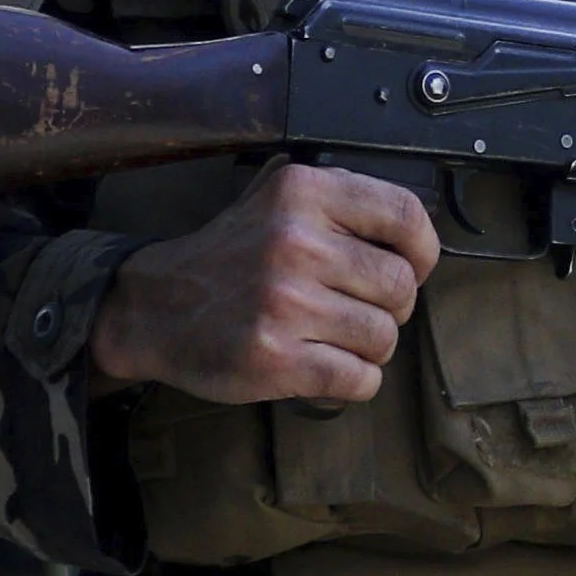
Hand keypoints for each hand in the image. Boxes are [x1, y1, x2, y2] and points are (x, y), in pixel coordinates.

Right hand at [88, 162, 437, 405]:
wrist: (151, 307)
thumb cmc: (228, 257)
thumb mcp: (274, 199)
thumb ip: (339, 200)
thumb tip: (414, 226)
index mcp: (303, 194)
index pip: (406, 215)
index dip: (424, 249)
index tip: (415, 267)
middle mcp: (295, 243)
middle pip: (401, 287)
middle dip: (393, 307)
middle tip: (361, 310)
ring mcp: (285, 303)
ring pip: (384, 337)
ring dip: (370, 348)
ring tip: (336, 339)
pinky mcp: (275, 359)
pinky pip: (360, 378)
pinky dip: (355, 381)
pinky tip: (329, 368)